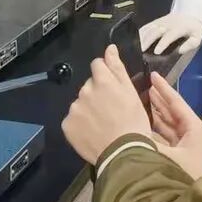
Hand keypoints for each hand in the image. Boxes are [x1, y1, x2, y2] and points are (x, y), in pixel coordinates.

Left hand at [62, 45, 152, 164]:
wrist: (123, 154)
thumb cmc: (134, 122)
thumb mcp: (131, 93)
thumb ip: (117, 68)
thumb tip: (110, 47)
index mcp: (102, 81)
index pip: (97, 65)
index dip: (105, 74)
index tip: (112, 88)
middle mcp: (85, 91)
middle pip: (89, 85)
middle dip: (97, 93)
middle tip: (110, 110)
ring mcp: (74, 109)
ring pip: (80, 102)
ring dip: (88, 108)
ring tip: (102, 123)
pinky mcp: (67, 125)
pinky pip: (73, 119)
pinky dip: (80, 123)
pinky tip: (92, 132)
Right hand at [140, 12, 201, 54]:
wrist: (191, 12)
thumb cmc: (193, 28)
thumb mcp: (197, 37)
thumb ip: (190, 44)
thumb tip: (179, 51)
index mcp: (178, 28)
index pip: (169, 36)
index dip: (162, 43)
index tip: (156, 52)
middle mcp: (167, 24)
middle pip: (155, 31)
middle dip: (147, 41)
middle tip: (141, 51)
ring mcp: (160, 22)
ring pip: (149, 28)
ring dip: (141, 37)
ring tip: (135, 46)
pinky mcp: (156, 21)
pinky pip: (146, 26)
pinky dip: (140, 32)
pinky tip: (134, 39)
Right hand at [149, 72, 201, 179]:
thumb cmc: (190, 175)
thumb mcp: (167, 157)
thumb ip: (147, 143)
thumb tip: (129, 132)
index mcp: (193, 127)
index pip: (176, 103)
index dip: (163, 89)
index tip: (152, 75)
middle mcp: (191, 134)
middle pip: (172, 113)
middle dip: (157, 101)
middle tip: (142, 87)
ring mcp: (188, 147)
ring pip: (168, 127)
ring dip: (154, 116)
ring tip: (139, 103)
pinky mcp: (183, 160)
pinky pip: (166, 140)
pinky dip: (155, 133)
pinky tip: (142, 129)